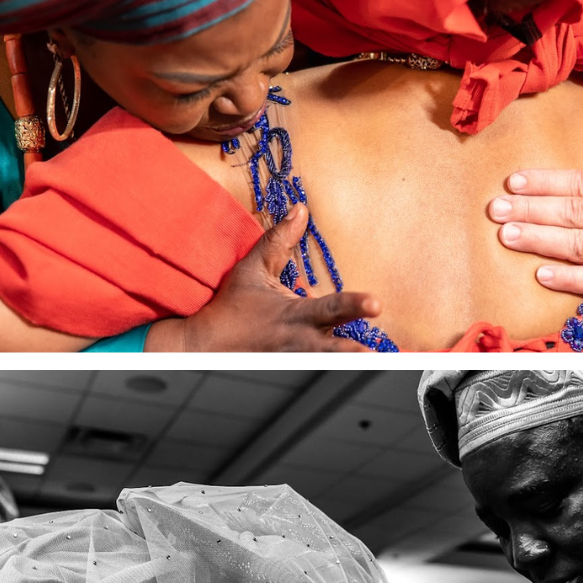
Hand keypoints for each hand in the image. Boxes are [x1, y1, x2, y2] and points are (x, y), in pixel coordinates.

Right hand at [147, 205, 378, 350]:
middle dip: (352, 351)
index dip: (353, 304)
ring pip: (327, 363)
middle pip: (332, 347)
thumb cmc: (233, 306)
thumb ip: (280, 240)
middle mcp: (300, 340)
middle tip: (374, 353)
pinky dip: (332, 369)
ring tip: (373, 366)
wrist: (206, 345)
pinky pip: (318, 369)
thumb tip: (301, 209)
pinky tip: (356, 373)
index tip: (376, 304)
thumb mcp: (253, 269)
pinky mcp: (294, 371)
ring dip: (347, 365)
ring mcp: (298, 359)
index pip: (329, 306)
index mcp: (294, 314)